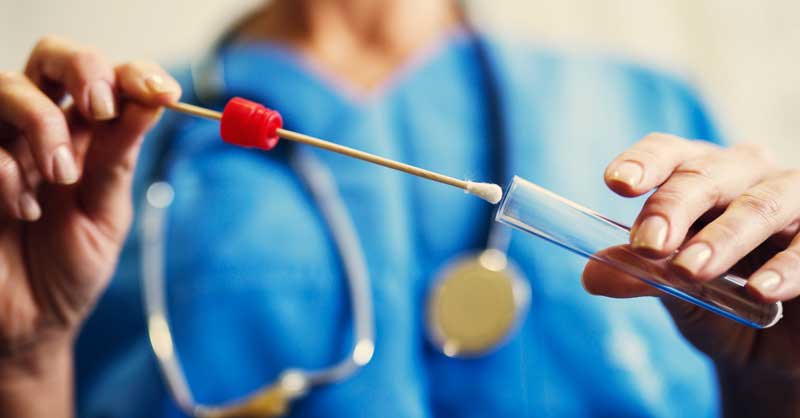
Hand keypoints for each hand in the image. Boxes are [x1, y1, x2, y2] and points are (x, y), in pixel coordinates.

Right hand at [0, 36, 180, 371]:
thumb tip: (154, 101)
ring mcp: (1, 146)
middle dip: (83, 69)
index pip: (109, 79)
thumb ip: (120, 158)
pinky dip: (7, 173)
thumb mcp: (107, 213)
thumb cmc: (71, 267)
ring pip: (8, 88)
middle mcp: (42, 129)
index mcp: (87, 136)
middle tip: (100, 107)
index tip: (163, 92)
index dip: (134, 73)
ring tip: (62, 176)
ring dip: (44, 123)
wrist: (31, 323)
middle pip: (52, 57)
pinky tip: (24, 211)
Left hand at [582, 133, 799, 414]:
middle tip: (648, 243)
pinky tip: (762, 290)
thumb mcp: (675, 293)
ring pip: (760, 204)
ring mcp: (794, 199)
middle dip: (673, 206)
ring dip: (724, 236)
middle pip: (706, 174)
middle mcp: (747, 176)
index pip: (669, 153)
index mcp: (699, 178)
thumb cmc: (719, 305)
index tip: (617, 183)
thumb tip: (591, 276)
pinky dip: (788, 267)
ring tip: (690, 270)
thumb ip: (640, 277)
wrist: (773, 352)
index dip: (643, 162)